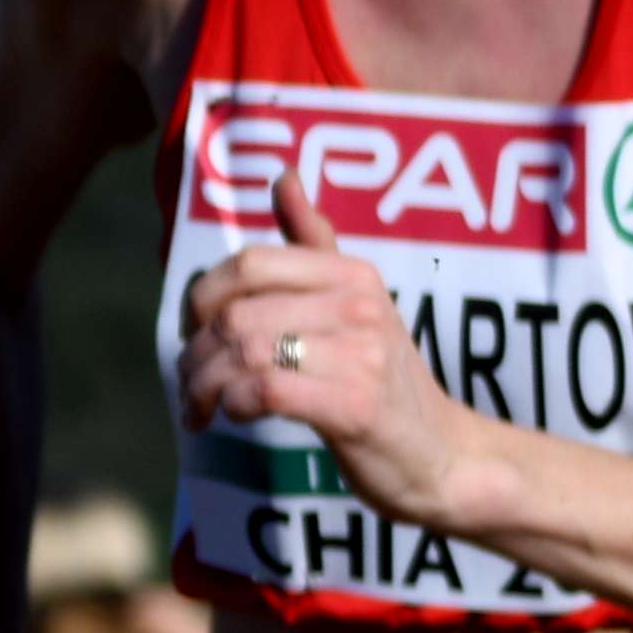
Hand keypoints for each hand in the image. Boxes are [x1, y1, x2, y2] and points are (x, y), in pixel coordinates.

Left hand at [177, 172, 485, 524]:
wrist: (443, 456)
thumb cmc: (383, 379)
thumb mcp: (355, 303)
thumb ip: (315, 243)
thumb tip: (284, 177)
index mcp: (352, 274)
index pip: (248, 263)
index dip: (202, 296)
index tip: (192, 330)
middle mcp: (358, 305)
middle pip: (235, 313)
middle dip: (194, 352)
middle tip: (189, 382)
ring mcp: (361, 356)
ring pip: (244, 352)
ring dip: (204, 384)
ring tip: (200, 405)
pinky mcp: (356, 408)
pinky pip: (266, 390)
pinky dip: (233, 404)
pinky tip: (234, 415)